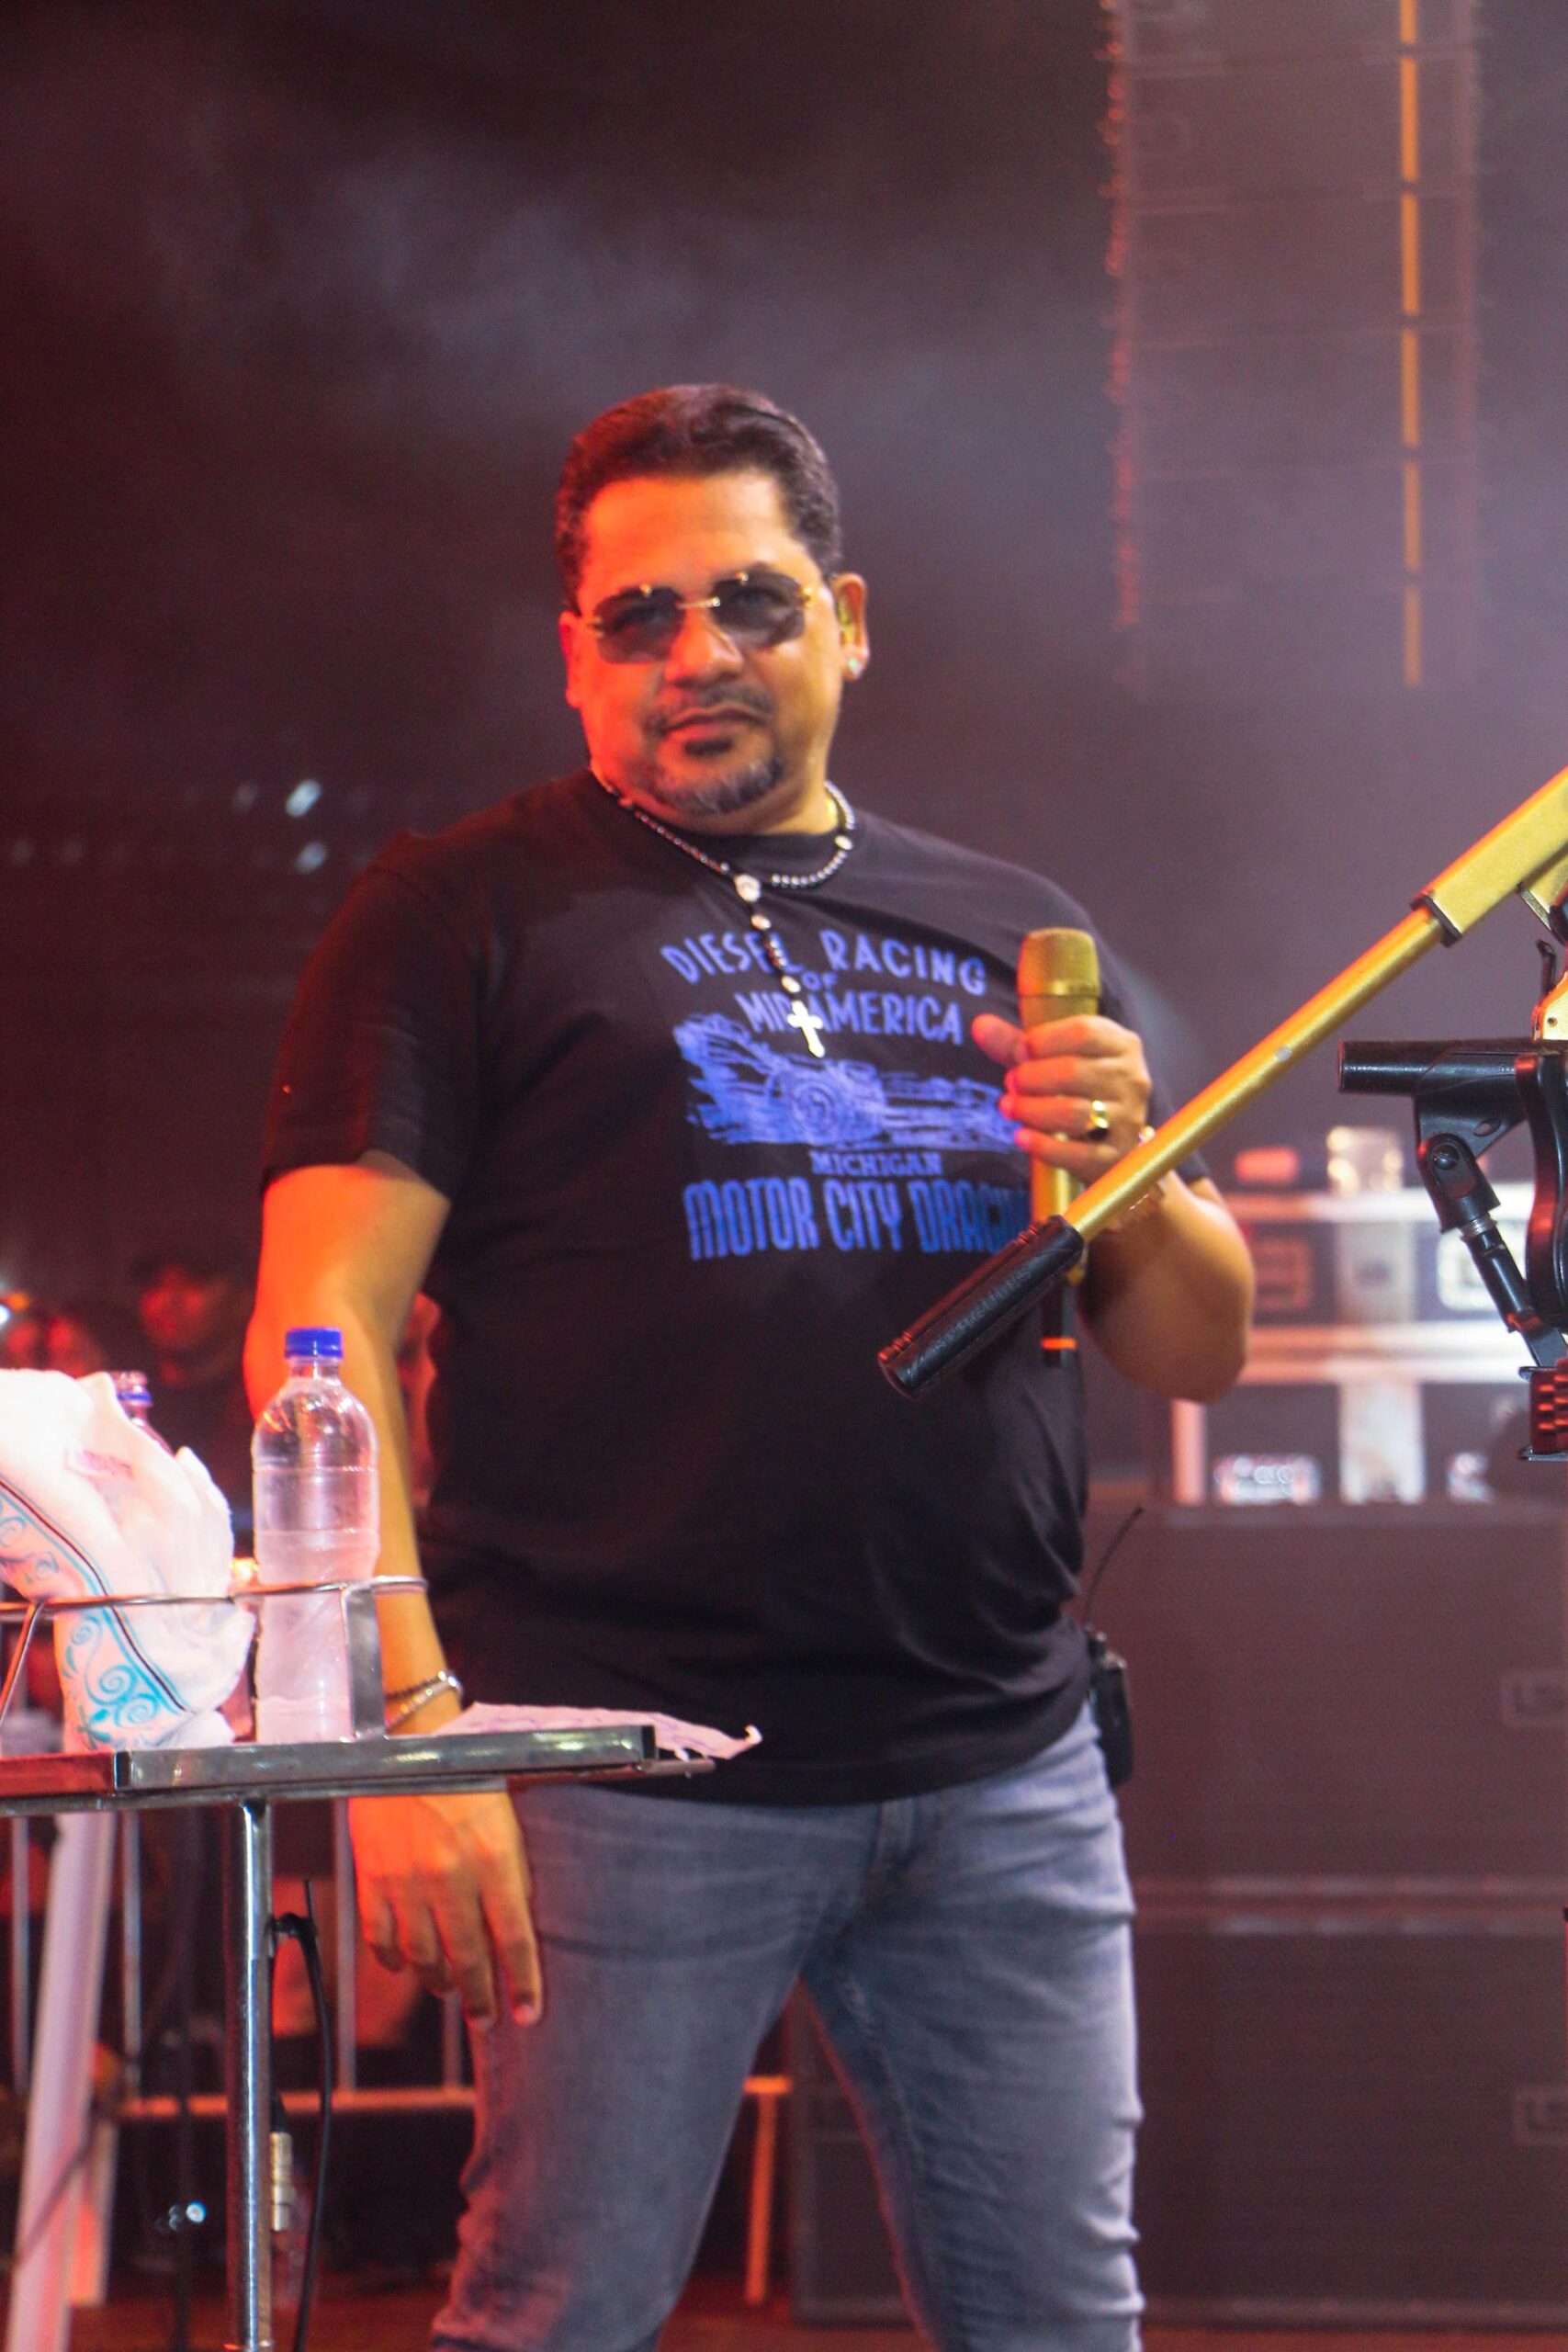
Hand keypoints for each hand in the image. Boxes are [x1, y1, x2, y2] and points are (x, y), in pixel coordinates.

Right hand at [348, 1788, 540, 2028]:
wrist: (407, 1743)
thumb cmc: (469, 1776)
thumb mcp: (507, 1820)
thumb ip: (512, 1875)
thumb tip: (516, 1930)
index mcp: (493, 1856)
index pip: (514, 1937)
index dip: (523, 1983)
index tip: (527, 2015)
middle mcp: (449, 1874)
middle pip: (467, 1957)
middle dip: (479, 1997)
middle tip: (485, 2020)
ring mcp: (406, 1879)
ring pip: (422, 1955)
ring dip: (437, 1980)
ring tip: (448, 1989)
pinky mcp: (372, 1875)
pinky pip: (380, 1936)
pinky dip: (391, 1959)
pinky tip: (404, 1966)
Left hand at [972, 1011, 1152, 1181]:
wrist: (1109, 1138)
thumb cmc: (1077, 1087)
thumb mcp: (1052, 1059)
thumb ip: (1017, 1043)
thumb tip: (980, 1025)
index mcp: (1121, 1044)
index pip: (1084, 1032)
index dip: (1044, 1040)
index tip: (1021, 1051)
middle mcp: (1131, 1079)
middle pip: (1074, 1072)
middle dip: (1032, 1078)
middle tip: (1011, 1083)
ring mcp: (1127, 1119)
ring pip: (1074, 1113)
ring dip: (1031, 1110)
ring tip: (1009, 1107)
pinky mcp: (1116, 1155)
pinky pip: (1077, 1153)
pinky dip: (1043, 1146)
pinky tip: (1021, 1137)